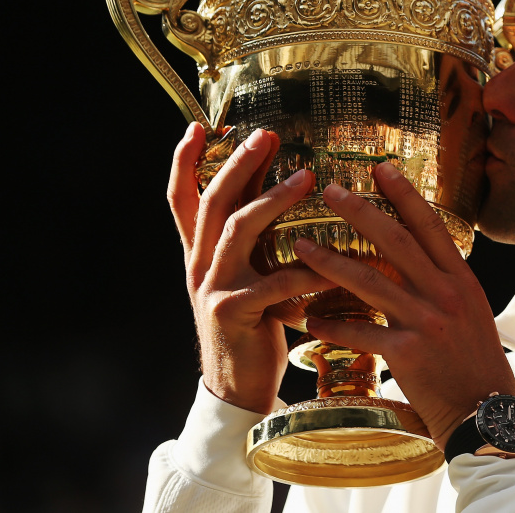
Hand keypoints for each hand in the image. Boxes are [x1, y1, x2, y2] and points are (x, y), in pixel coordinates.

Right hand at [167, 123, 335, 413]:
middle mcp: (200, 263)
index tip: (199, 127)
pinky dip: (306, 271)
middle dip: (238, 163)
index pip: (182, 198)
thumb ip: (254, 237)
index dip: (184, 161)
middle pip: (214, 201)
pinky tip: (332, 263)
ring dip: (272, 199)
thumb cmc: (251, 324)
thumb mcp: (245, 274)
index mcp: (200, 252)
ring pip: (238, 230)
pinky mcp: (235, 311)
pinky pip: (275, 282)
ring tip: (306, 178)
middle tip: (267, 135)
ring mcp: (213, 286)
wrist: (235, 386)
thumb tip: (276, 186)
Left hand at [299, 162, 514, 450]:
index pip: (430, 226)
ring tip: (301, 246)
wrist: (485, 410)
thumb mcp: (471, 310)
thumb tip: (416, 254)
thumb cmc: (475, 360)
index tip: (381, 168)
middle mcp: (445, 294)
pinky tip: (310, 319)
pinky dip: (333, 325)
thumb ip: (444, 281)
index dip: (405, 195)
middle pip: (396, 242)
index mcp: (461, 280)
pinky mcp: (406, 353)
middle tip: (330, 191)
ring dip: (331, 262)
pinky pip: (361, 332)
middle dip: (361, 212)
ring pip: (370, 282)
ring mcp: (426, 322)